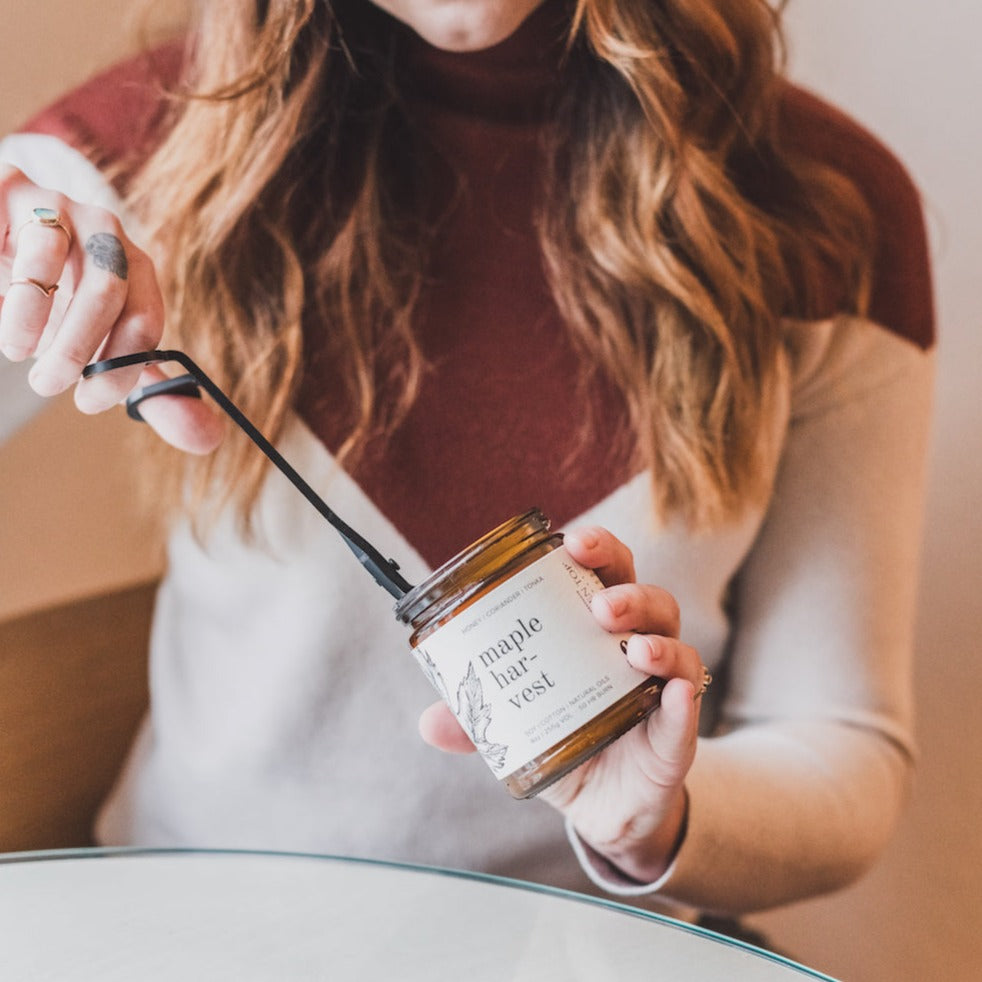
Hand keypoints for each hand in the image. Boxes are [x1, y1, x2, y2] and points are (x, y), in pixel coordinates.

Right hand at [0, 165, 222, 452]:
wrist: (5, 241)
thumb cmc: (62, 308)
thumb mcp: (106, 349)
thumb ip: (150, 391)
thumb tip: (210, 441)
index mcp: (137, 269)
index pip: (145, 320)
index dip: (120, 370)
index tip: (88, 402)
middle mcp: (104, 231)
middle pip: (106, 289)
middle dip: (76, 349)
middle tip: (48, 385)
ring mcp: (55, 204)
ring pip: (48, 255)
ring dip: (31, 316)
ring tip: (15, 351)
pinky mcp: (8, 189)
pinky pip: (4, 235)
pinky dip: (4, 289)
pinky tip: (1, 312)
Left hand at [419, 525, 705, 883]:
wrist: (605, 808)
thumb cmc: (568, 740)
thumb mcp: (519, 726)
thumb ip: (478, 721)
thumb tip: (429, 721)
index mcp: (599, 632)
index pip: (609, 575)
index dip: (599, 550)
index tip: (572, 543)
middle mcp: (639, 651)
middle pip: (651, 602)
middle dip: (630, 595)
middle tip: (601, 607)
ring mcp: (661, 693)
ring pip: (678, 651)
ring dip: (658, 644)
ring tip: (632, 650)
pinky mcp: (675, 739)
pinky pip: (686, 716)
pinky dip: (682, 704)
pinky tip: (673, 696)